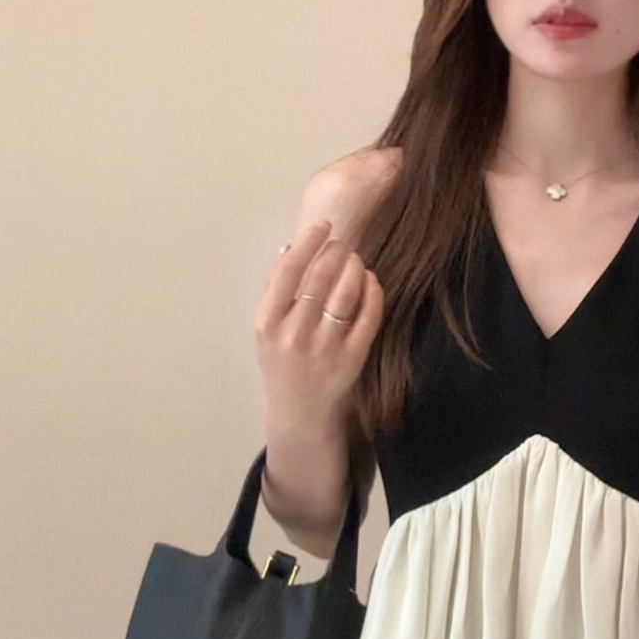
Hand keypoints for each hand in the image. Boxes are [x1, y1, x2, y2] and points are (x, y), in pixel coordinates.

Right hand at [254, 221, 383, 439]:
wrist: (298, 411)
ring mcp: (325, 349)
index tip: (323, 226)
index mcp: (267, 323)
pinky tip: (370, 281)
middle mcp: (295, 335)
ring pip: (347, 294)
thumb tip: (288, 248)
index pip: (289, 271)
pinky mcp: (352, 359)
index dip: (310, 242)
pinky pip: (368, 317)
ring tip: (356, 259)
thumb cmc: (280, 361)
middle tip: (343, 243)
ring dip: (355, 268)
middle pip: (320, 278)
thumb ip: (273, 288)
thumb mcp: (265, 327)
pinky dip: (372, 292)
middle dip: (336, 251)